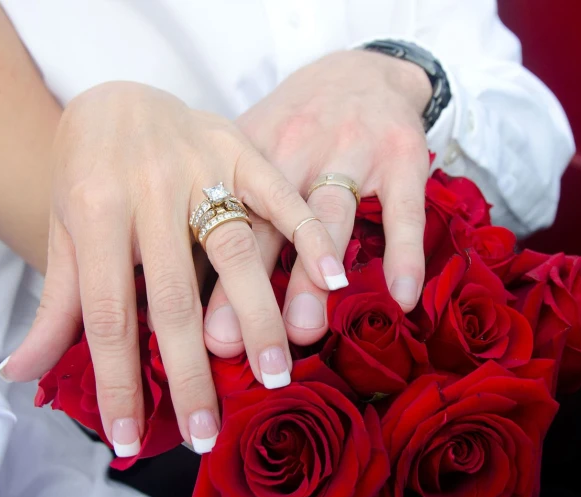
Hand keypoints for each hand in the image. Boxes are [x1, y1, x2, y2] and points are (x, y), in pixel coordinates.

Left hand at [0, 81, 342, 454]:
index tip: (130, 441)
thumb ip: (55, 303)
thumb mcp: (62, 232)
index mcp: (93, 210)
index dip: (118, 383)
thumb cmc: (86, 172)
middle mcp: (147, 188)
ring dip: (257, 318)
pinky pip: (279, 195)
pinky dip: (307, 236)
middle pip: (173, 295)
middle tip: (208, 431)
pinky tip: (331, 280)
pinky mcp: (240, 148)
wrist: (116, 95)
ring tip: (274, 375)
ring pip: (233, 250)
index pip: (107, 315)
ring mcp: (199, 165)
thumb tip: (22, 372)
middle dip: (191, 371)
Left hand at [203, 50, 431, 355]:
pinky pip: (404, 209)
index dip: (205, 277)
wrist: (362, 69)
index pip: (220, 220)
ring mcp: (350, 150)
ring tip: (303, 330)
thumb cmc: (295, 122)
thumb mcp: (250, 146)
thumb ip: (221, 200)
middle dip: (245, 287)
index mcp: (248, 152)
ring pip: (327, 216)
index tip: (191, 332)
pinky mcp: (401, 154)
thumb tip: (176, 276)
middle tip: (228, 342)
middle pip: (265, 224)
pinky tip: (401, 296)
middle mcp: (294, 148)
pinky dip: (403, 253)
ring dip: (313, 275)